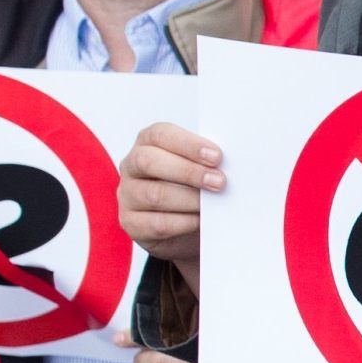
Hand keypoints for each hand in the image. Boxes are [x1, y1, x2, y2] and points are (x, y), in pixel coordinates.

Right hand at [120, 120, 220, 277]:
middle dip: (188, 172)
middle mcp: (132, 166)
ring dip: (190, 199)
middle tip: (220, 182)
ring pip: (155, 194)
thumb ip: (207, 162)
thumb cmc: (195, 188)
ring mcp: (128, 195)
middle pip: (149, 161)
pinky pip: (157, 223)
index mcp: (148, 143)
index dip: (189, 144)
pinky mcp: (131, 223)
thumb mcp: (200, 168)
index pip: (160, 135)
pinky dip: (185, 222)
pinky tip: (201, 221)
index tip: (217, 157)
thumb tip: (234, 163)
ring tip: (215, 205)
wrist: (186, 227)